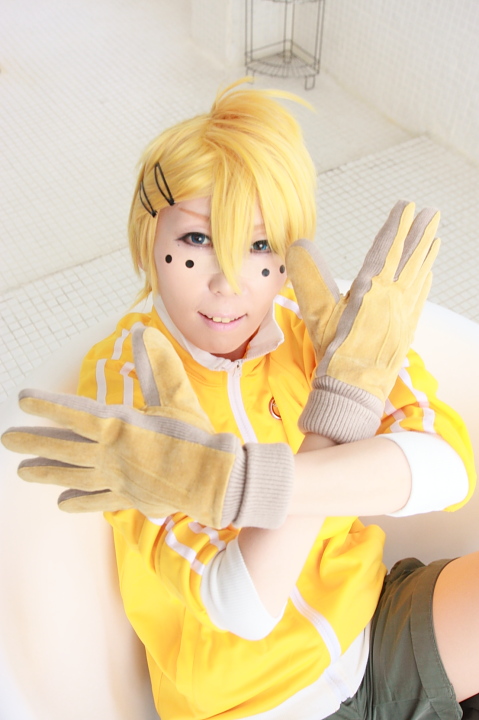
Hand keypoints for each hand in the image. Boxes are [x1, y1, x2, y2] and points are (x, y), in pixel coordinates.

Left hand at [1, 328, 293, 528]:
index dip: (46, 405)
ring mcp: (116, 479)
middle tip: (7, 439)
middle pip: (62, 447)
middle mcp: (110, 454)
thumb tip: (144, 331)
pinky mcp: (127, 498)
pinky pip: (95, 500)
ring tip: (22, 471)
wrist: (213, 480)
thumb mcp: (178, 395)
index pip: (73, 413)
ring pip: (71, 475)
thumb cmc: (196, 436)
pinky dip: (77, 501)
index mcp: (119, 426)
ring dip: (45, 472)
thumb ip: (158, 363)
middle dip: (32, 441)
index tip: (23, 399)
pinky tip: (60, 503)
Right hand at [286, 201, 439, 442]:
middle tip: (432, 213)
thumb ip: (307, 278)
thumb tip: (297, 246)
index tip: (407, 206)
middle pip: (410, 258)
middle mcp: (393, 297)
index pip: (387, 249)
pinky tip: (429, 272)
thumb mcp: (316, 314)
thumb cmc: (333, 352)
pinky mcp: (407, 329)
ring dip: (427, 254)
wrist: (353, 390)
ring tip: (436, 235)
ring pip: (419, 275)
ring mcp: (404, 313)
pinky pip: (420, 298)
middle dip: (421, 233)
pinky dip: (425, 281)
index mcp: (371, 289)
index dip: (398, 225)